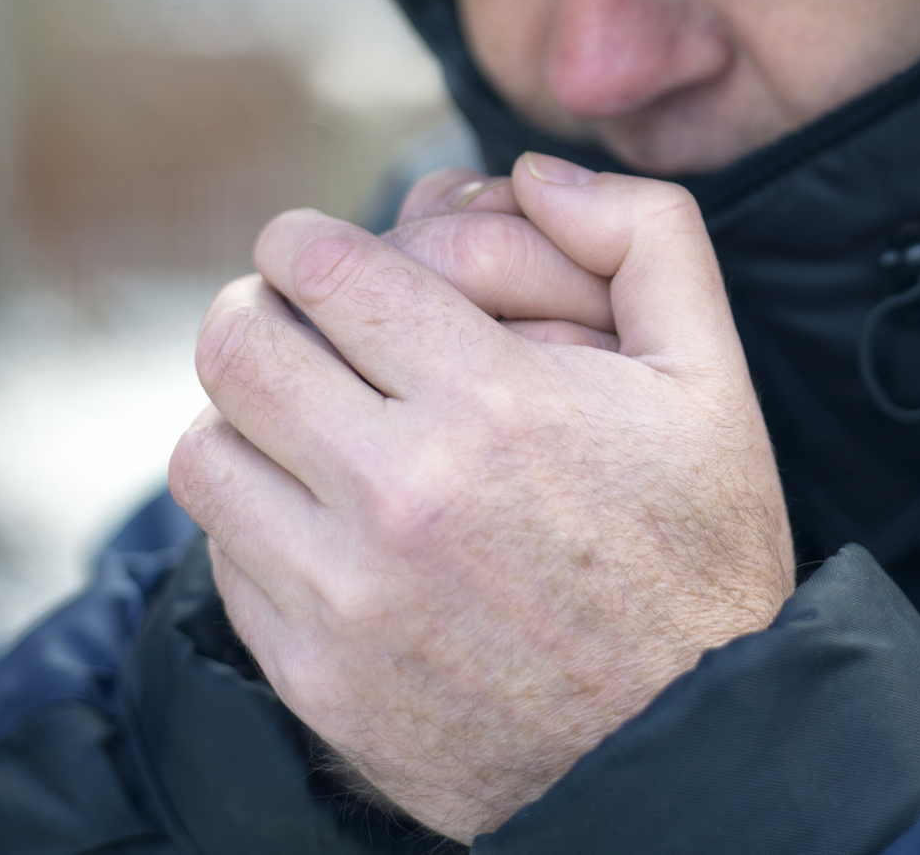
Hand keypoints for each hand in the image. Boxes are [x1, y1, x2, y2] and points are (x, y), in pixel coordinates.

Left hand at [168, 153, 794, 842]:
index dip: (304, 240)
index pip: (319, 267)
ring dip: (243, 415)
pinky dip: (255, 516)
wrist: (686, 749)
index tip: (317, 253)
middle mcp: (400, 493)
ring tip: (299, 416)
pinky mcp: (315, 675)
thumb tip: (539, 170)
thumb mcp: (714, 378)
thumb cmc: (699, 555)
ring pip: (205, 449)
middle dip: (257, 307)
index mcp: (491, 403)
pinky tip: (321, 514)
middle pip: (238, 344)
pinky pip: (226, 555)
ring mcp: (345, 594)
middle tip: (292, 319)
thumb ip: (646, 236)